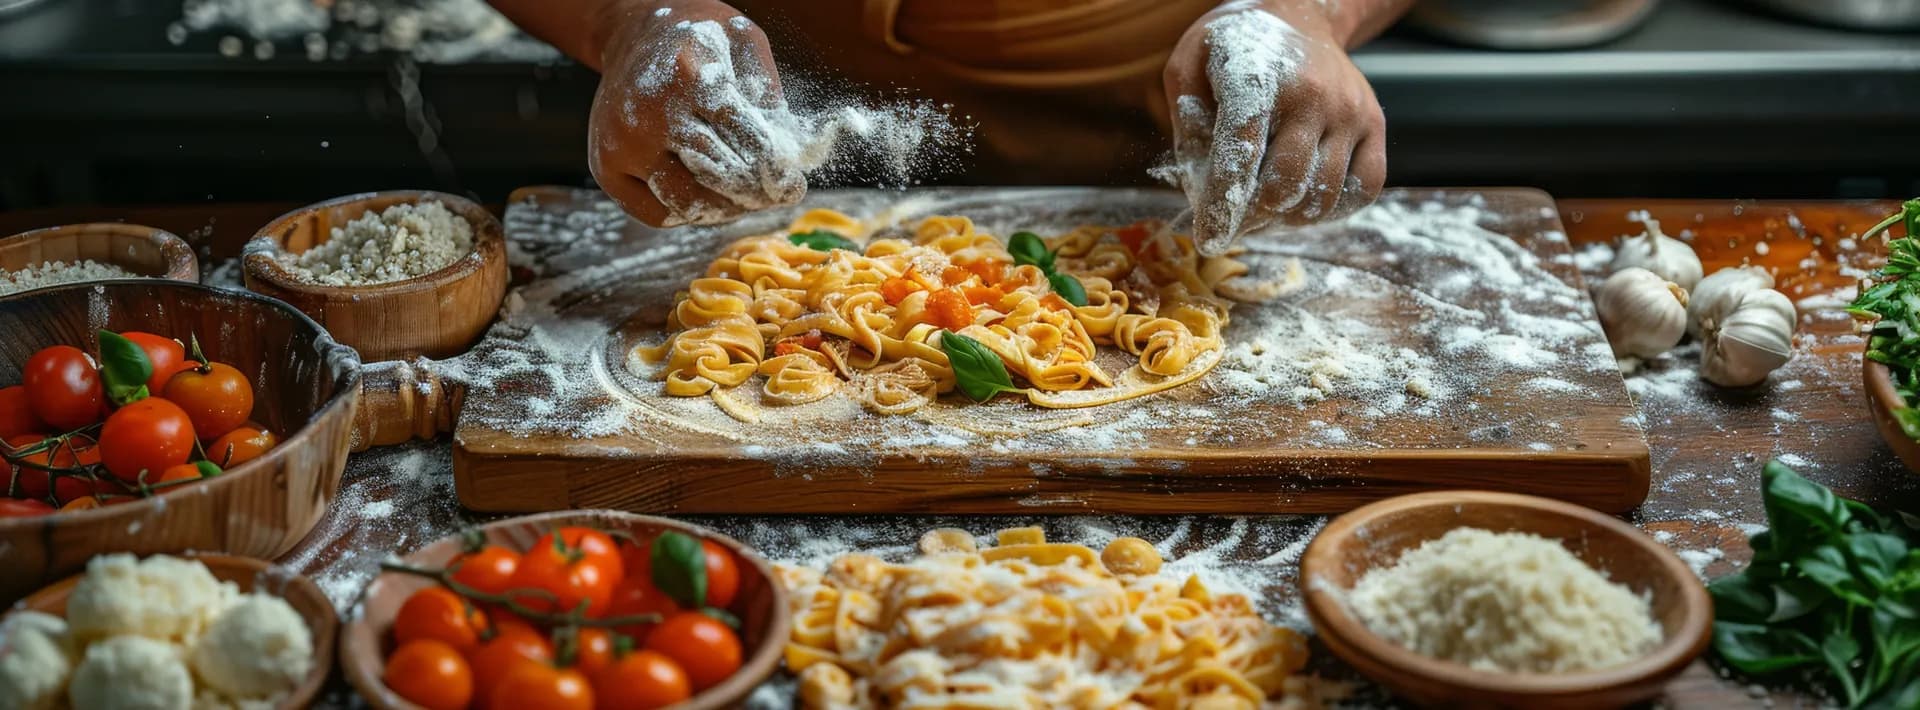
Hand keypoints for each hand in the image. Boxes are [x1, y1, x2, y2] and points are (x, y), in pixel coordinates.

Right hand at [589, 0, 806, 226]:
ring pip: (687, 203)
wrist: (634, 36)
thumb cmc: (698, 43)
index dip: (775, 168)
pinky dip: (689, 215)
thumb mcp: (743, 43)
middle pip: (719, 174)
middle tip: (777, 197)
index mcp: (688, 74)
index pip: (745, 137)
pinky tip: (707, 196)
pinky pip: (657, 215)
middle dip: (757, 193)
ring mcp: (622, 145)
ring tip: (745, 197)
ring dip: (725, 208)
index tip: (793, 186)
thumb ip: (768, 93)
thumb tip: (789, 154)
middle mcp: (649, 114)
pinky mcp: (607, 169)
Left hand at [1162, 0, 1386, 254]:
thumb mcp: (1189, 68)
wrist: (1299, 13)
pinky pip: (1364, 189)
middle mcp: (1311, 94)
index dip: (1223, 205)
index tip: (1209, 239)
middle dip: (1252, 217)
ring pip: (1322, 196)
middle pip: (1283, 186)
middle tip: (1235, 220)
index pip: (1240, 155)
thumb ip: (1188, 127)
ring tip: (1266, 206)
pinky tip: (1304, 200)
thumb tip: (1201, 190)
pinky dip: (1333, 210)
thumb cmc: (1233, 48)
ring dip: (1288, 217)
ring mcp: (1349, 110)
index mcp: (1257, 77)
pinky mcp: (1374, 123)